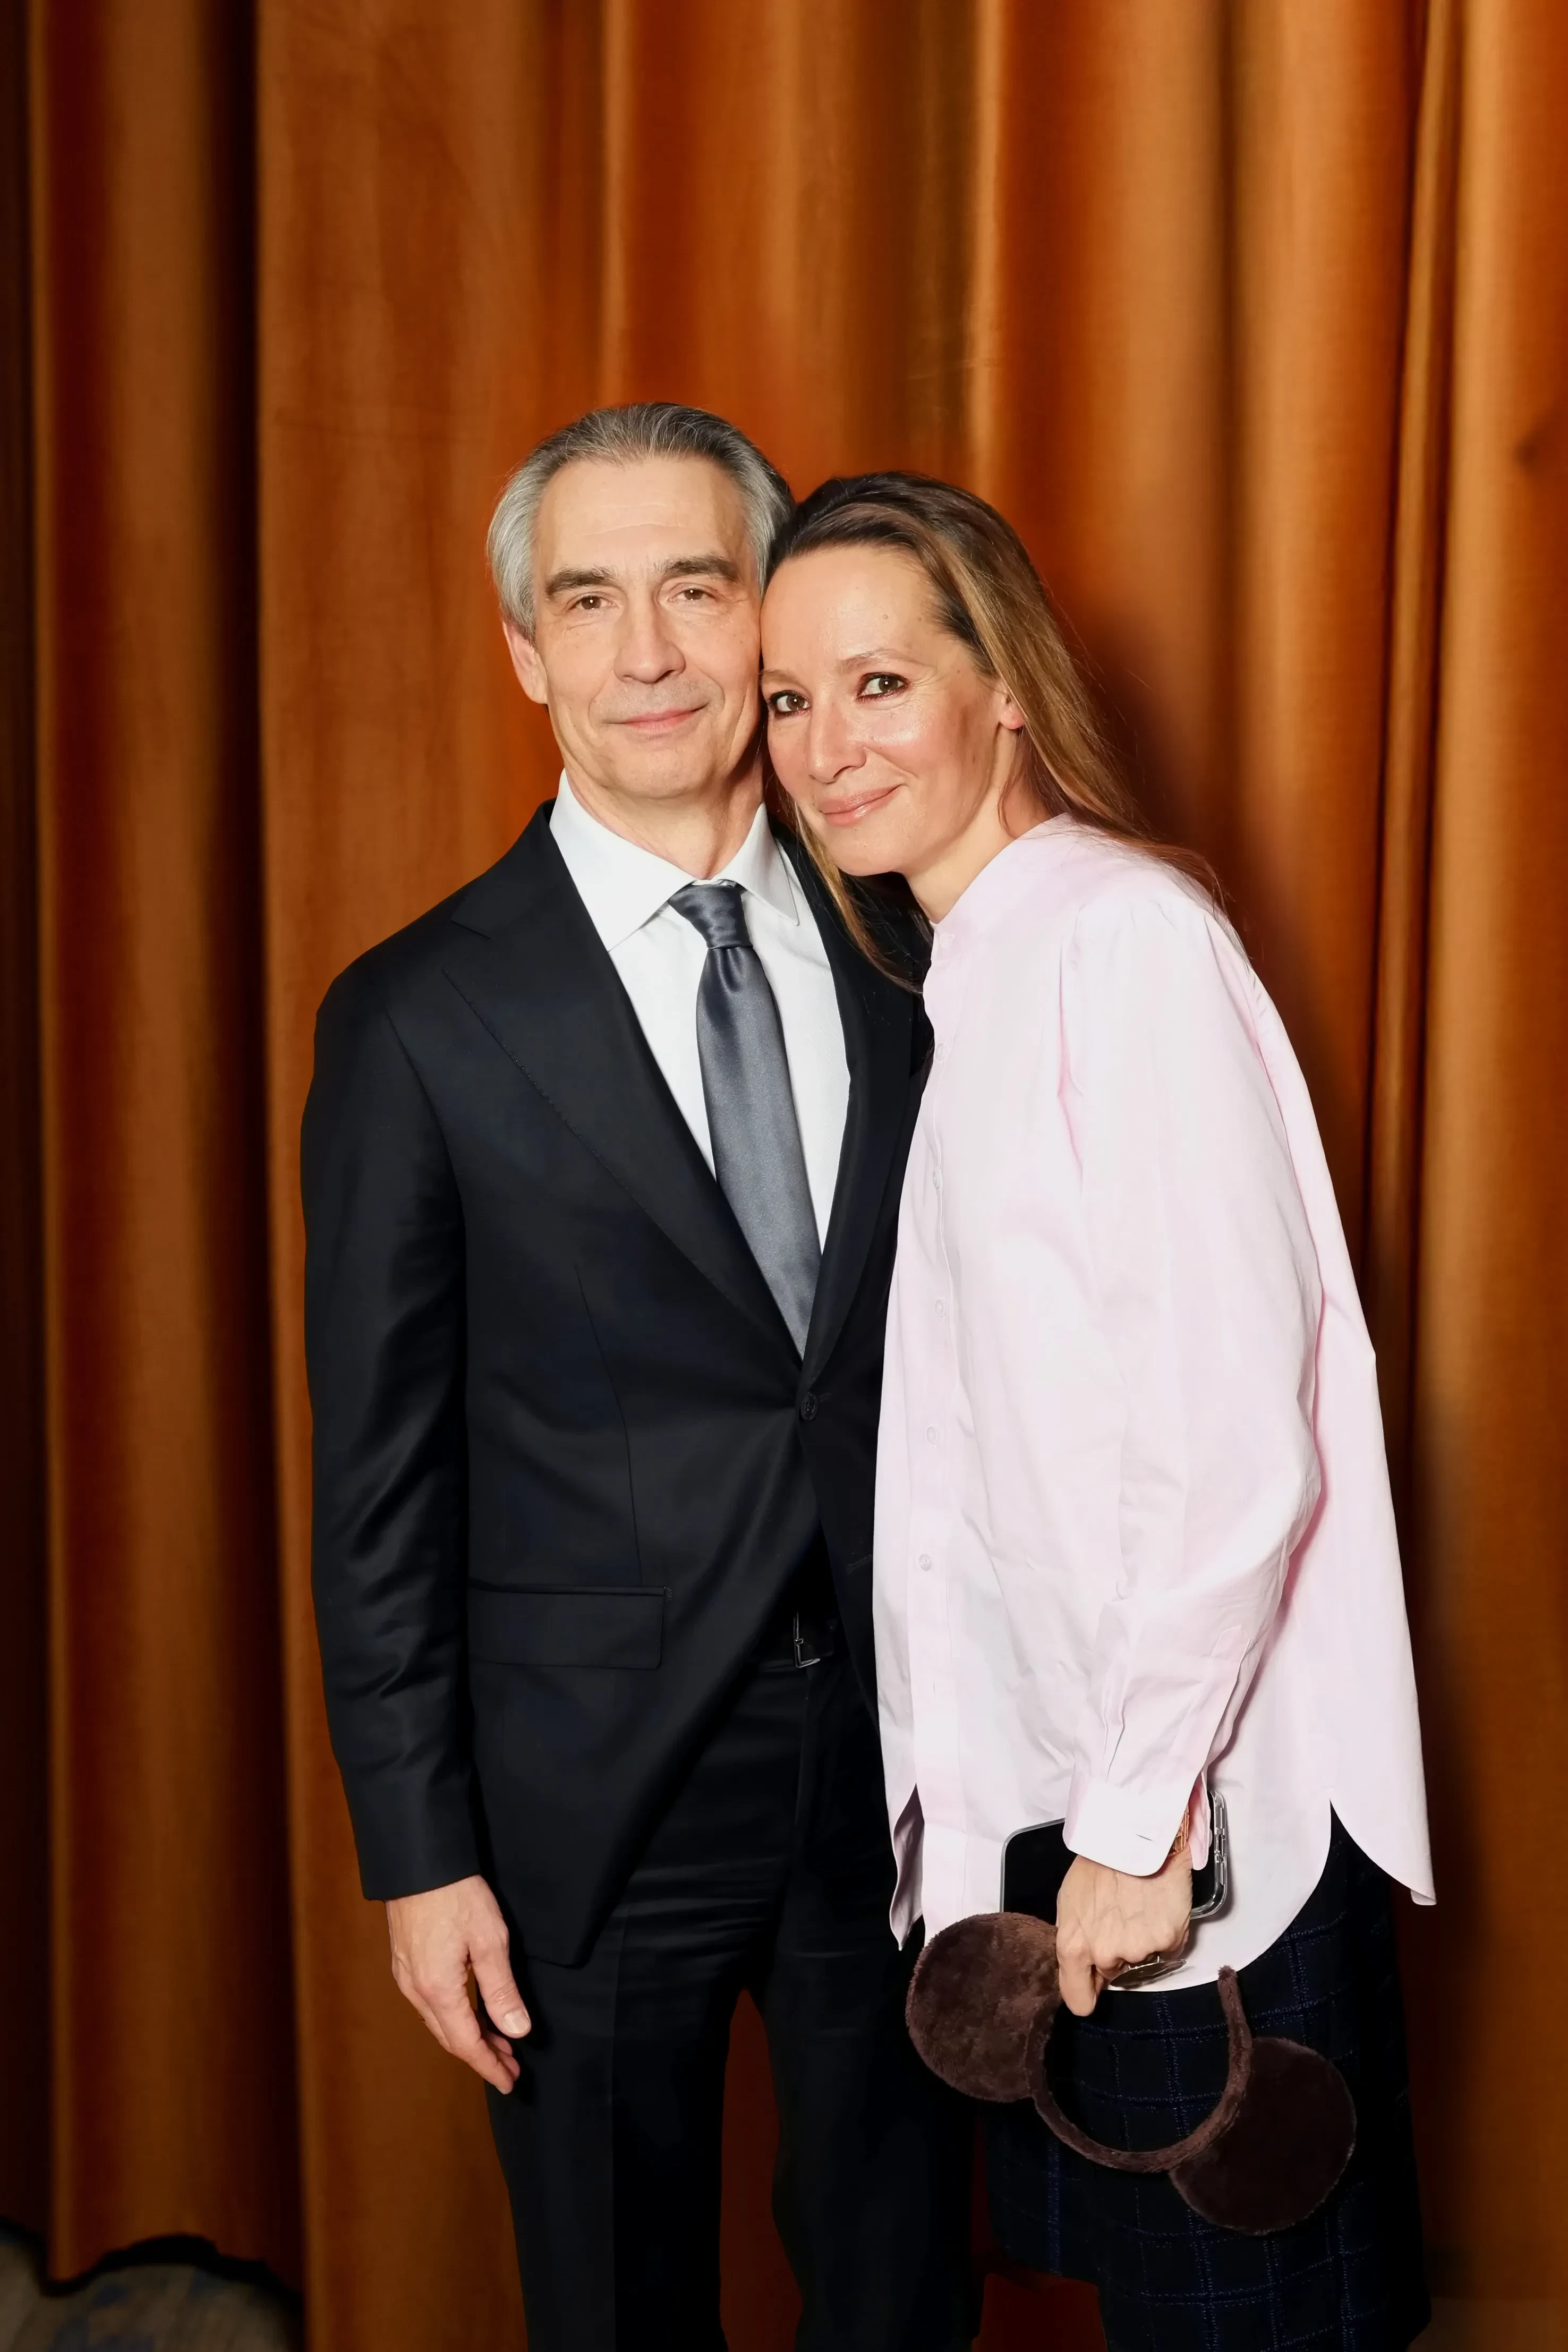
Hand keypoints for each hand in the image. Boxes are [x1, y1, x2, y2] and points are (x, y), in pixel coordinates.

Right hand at [385, 1874, 527, 2092]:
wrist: (418, 1862)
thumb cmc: (456, 1894)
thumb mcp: (490, 1940)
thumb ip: (502, 1990)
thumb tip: (517, 2031)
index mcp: (438, 1990)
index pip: (466, 2043)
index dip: (490, 2066)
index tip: (511, 2081)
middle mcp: (416, 1990)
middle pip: (451, 2038)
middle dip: (482, 2056)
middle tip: (511, 2067)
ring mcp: (407, 1977)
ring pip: (439, 2022)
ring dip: (469, 2036)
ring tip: (498, 2043)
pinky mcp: (406, 1963)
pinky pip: (431, 2004)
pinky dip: (454, 2017)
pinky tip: (471, 2013)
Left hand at [1054, 1847, 1192, 2016]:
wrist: (1133, 1836)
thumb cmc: (1098, 1863)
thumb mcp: (1069, 1902)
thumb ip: (1075, 1939)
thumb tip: (1084, 1964)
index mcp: (1073, 1947)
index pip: (1078, 2000)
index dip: (1087, 1991)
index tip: (1093, 1982)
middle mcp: (1105, 1954)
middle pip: (1114, 1973)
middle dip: (1117, 1952)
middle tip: (1121, 1917)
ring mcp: (1138, 1950)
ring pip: (1142, 1959)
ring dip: (1142, 1939)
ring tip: (1139, 1905)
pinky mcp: (1168, 1940)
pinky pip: (1167, 1948)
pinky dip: (1165, 1932)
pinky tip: (1157, 1907)